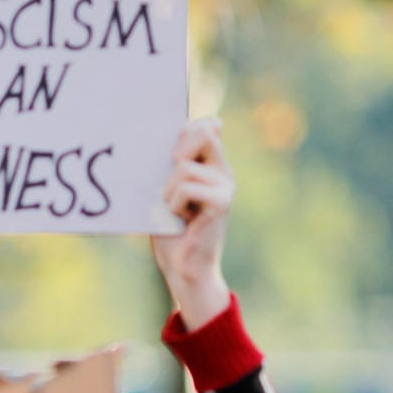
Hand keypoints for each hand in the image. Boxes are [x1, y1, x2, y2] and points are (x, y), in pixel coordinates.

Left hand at [149, 117, 234, 329]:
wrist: (182, 267)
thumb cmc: (169, 229)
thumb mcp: (166, 190)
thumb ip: (171, 165)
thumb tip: (170, 138)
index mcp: (213, 165)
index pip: (207, 125)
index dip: (187, 130)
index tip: (171, 154)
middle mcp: (224, 171)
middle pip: (203, 133)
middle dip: (177, 153)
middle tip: (168, 184)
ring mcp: (226, 185)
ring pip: (184, 167)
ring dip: (167, 191)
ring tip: (173, 210)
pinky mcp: (223, 201)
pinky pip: (186, 187)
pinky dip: (173, 203)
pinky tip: (180, 218)